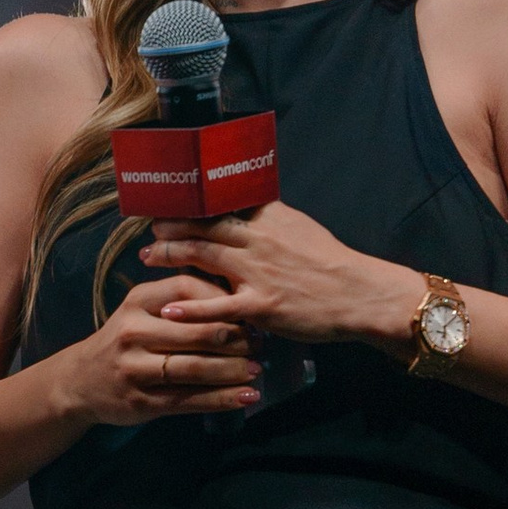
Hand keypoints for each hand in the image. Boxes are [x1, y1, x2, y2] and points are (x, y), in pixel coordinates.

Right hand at [63, 273, 265, 426]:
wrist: (79, 382)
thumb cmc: (124, 341)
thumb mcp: (141, 310)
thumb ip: (180, 302)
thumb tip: (238, 300)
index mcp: (138, 301)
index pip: (189, 290)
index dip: (224, 301)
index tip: (249, 311)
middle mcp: (133, 332)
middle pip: (197, 332)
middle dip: (237, 339)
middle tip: (260, 344)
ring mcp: (135, 369)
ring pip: (195, 368)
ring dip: (233, 371)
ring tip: (256, 371)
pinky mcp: (141, 401)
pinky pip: (189, 400)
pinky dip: (222, 399)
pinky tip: (246, 397)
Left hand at [141, 201, 410, 354]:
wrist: (360, 295)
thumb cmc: (332, 264)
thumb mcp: (302, 228)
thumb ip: (271, 218)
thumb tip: (248, 206)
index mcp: (270, 218)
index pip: (222, 202)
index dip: (192, 201)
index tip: (170, 200)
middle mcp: (259, 239)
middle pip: (204, 226)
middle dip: (172, 226)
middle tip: (151, 229)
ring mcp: (258, 272)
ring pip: (203, 256)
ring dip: (170, 255)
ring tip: (148, 257)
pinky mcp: (261, 305)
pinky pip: (218, 305)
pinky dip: (190, 308)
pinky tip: (168, 309)